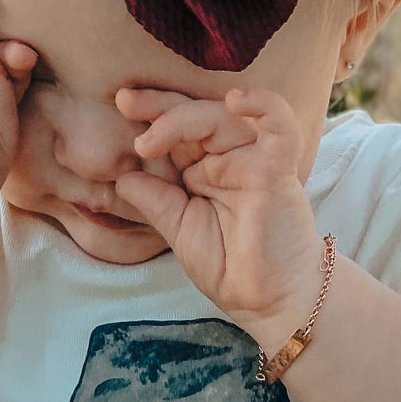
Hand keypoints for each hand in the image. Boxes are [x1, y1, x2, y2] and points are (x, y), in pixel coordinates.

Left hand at [112, 86, 323, 332]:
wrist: (267, 302)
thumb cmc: (229, 269)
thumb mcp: (179, 231)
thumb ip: (154, 201)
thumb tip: (121, 175)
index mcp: (203, 171)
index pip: (177, 131)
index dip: (151, 115)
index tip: (122, 106)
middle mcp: (228, 159)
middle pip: (196, 115)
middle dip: (159, 105)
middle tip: (126, 101)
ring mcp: (254, 161)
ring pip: (223, 117)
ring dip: (185, 117)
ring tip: (152, 138)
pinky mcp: (278, 169)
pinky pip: (279, 125)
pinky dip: (263, 105)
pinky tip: (237, 99)